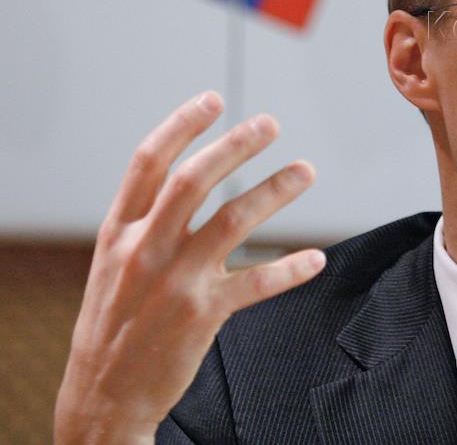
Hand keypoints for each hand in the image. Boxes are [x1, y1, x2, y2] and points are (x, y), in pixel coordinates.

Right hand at [54, 91, 325, 443]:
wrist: (103, 396)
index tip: (214, 99)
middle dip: (236, 145)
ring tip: (306, 170)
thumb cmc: (115, 322)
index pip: (148, 163)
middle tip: (270, 124)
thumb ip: (144, 223)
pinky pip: (256, 283)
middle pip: (194, 180)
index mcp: (118, 232)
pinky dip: (289, 268)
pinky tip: (314, 259)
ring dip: (275, 189)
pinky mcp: (202, 314)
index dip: (182, 125)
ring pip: (232, 219)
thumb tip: (182, 176)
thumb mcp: (113, 264)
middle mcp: (143, 249)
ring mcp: (174, 281)